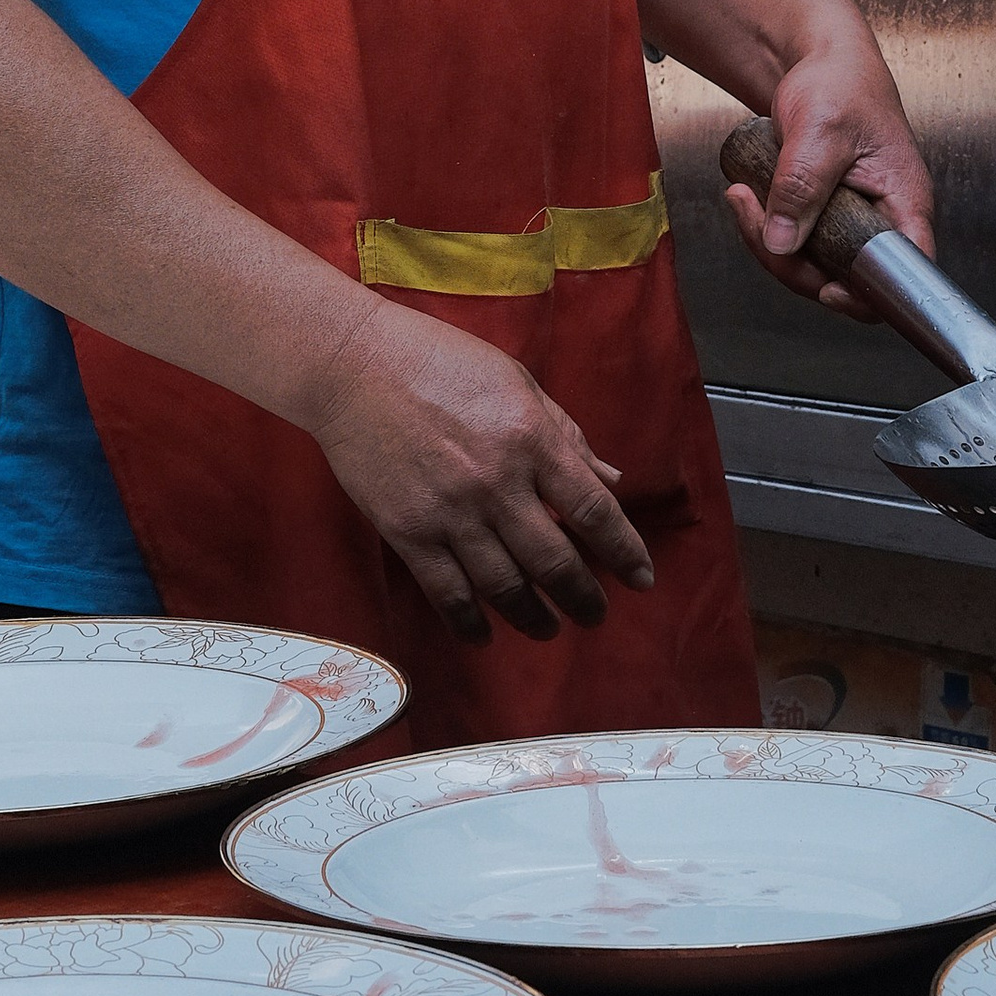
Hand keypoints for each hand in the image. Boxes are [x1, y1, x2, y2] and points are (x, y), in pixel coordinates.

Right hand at [305, 302, 656, 644]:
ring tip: (549, 629)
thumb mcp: (517, 382)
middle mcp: (497, 484)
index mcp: (531, 439)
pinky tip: (484, 634)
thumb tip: (611, 479)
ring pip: (505, 587)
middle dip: (583, 598)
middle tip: (595, 614)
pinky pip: (447, 593)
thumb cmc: (440, 361)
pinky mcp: (408, 531)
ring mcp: (451, 513)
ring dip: (534, 617)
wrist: (353, 365)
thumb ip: (566, 434)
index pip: (594, 510)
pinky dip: (470, 622)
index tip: (642, 578)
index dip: (624, 551)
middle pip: (555, 562)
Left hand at [719, 38, 934, 317]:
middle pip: (846, 278)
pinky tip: (748, 197)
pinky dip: (767, 228)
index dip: (867, 294)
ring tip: (742, 197)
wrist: (820, 60)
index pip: (904, 273)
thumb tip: (782, 242)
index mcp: (904, 202)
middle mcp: (883, 219)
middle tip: (753, 215)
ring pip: (814, 264)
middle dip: (791, 260)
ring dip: (769, 241)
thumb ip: (803, 186)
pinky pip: (798, 244)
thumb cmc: (840, 82)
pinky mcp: (826, 215)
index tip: (826, 289)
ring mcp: (854, 220)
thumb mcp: (821, 130)